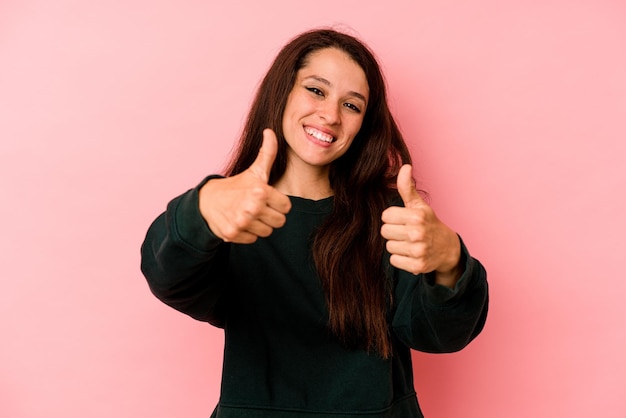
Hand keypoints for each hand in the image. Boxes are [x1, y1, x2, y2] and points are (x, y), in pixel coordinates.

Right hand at [199, 129, 291, 243]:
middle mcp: (252, 207)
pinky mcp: (233, 234)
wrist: (207, 201)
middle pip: (279, 222)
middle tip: (258, 208)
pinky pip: (253, 239)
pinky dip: (247, 234)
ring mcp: (242, 221)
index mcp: (261, 191)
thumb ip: (267, 153)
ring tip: (249, 214)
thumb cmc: (236, 186)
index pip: (286, 207)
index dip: (278, 203)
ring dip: (260, 225)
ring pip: (267, 232)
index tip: (267, 199)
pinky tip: (240, 222)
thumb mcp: (254, 170)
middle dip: (270, 216)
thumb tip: (270, 131)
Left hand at [381, 165, 461, 286]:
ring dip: (397, 245)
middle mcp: (418, 233)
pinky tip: (411, 253)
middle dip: (393, 231)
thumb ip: (407, 187)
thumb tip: (404, 167)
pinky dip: (401, 258)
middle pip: (384, 232)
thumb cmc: (428, 223)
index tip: (404, 219)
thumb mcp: (419, 205)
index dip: (393, 217)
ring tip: (410, 242)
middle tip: (406, 232)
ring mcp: (418, 250)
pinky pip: (394, 260)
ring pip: (389, 246)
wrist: (447, 248)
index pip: (385, 216)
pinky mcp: (417, 266)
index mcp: (417, 216)